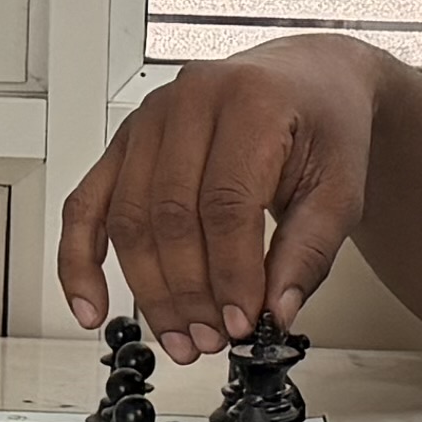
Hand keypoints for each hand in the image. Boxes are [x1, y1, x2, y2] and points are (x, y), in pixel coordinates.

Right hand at [54, 38, 389, 360]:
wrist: (308, 82)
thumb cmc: (324, 125)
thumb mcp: (342, 188)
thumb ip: (309, 251)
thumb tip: (276, 312)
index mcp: (250, 101)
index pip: (226, 202)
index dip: (230, 272)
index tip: (243, 321)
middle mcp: (190, 101)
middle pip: (169, 214)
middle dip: (189, 291)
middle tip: (212, 338)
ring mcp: (148, 120)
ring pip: (128, 219)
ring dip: (148, 290)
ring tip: (180, 336)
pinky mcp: (124, 143)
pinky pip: (85, 205)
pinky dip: (79, 261)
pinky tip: (91, 306)